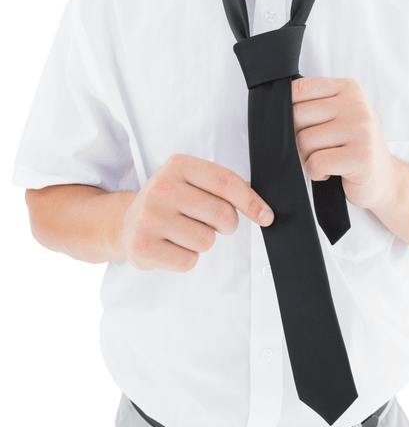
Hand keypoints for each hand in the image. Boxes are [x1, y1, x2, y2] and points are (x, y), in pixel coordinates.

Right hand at [121, 154, 273, 272]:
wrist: (126, 223)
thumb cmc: (168, 203)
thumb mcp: (192, 182)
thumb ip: (224, 188)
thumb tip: (262, 209)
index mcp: (178, 165)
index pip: (226, 182)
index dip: (251, 202)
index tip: (265, 216)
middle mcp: (161, 188)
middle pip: (221, 213)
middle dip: (227, 225)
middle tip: (211, 224)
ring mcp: (149, 217)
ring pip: (206, 240)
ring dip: (203, 241)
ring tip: (184, 232)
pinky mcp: (142, 246)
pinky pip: (188, 261)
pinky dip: (187, 258)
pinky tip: (171, 246)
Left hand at [291, 77, 394, 209]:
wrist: (383, 180)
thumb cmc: (352, 148)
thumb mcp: (337, 117)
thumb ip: (312, 106)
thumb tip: (272, 110)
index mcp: (348, 89)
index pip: (298, 89)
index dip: (288, 113)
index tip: (302, 128)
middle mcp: (357, 105)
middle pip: (297, 116)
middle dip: (297, 140)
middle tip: (314, 150)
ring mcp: (362, 130)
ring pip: (304, 142)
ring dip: (306, 159)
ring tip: (325, 161)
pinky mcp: (362, 157)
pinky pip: (316, 163)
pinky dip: (315, 173)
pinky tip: (329, 173)